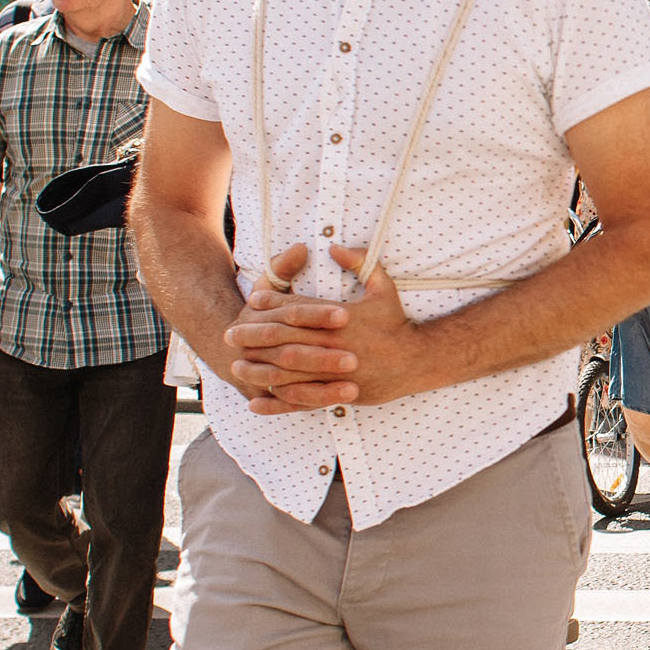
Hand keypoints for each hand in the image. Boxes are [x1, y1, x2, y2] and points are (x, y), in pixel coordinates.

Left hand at [237, 244, 428, 410]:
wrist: (419, 361)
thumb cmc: (397, 324)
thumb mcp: (383, 286)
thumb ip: (360, 262)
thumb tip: (334, 245)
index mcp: (340, 318)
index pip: (298, 309)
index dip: (273, 303)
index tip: (253, 299)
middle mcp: (334, 345)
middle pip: (285, 340)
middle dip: (254, 336)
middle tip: (230, 334)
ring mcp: (335, 373)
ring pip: (289, 372)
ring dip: (259, 369)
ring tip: (237, 366)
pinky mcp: (339, 393)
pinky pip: (302, 400)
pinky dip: (277, 403)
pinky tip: (257, 402)